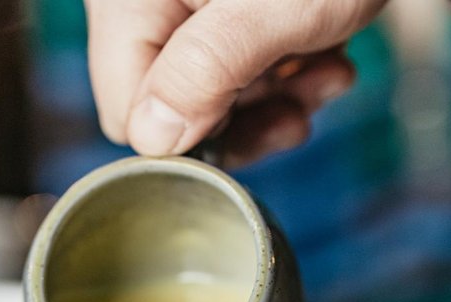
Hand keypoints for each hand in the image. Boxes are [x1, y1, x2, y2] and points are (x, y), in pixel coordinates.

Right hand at [85, 0, 382, 166]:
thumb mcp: (272, 8)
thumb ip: (205, 70)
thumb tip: (154, 140)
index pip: (125, 108)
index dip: (185, 135)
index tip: (243, 127)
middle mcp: (150, 3)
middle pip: (171, 108)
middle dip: (241, 118)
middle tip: (298, 107)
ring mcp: (191, 11)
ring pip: (213, 98)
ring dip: (276, 100)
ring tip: (324, 74)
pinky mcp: (228, 16)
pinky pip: (241, 73)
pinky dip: (287, 75)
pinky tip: (325, 58)